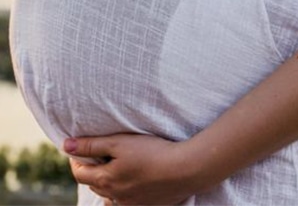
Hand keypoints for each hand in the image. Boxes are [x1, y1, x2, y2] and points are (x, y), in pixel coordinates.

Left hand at [64, 134, 211, 204]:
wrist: (186, 169)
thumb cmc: (153, 152)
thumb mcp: (120, 143)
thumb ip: (92, 145)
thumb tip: (66, 145)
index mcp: (105, 180)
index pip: (79, 173)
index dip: (76, 160)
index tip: (79, 150)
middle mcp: (115, 196)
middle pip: (95, 185)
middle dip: (93, 171)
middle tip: (99, 157)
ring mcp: (131, 204)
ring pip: (110, 198)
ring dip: (108, 186)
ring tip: (115, 173)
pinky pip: (127, 204)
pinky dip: (124, 196)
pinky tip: (132, 187)